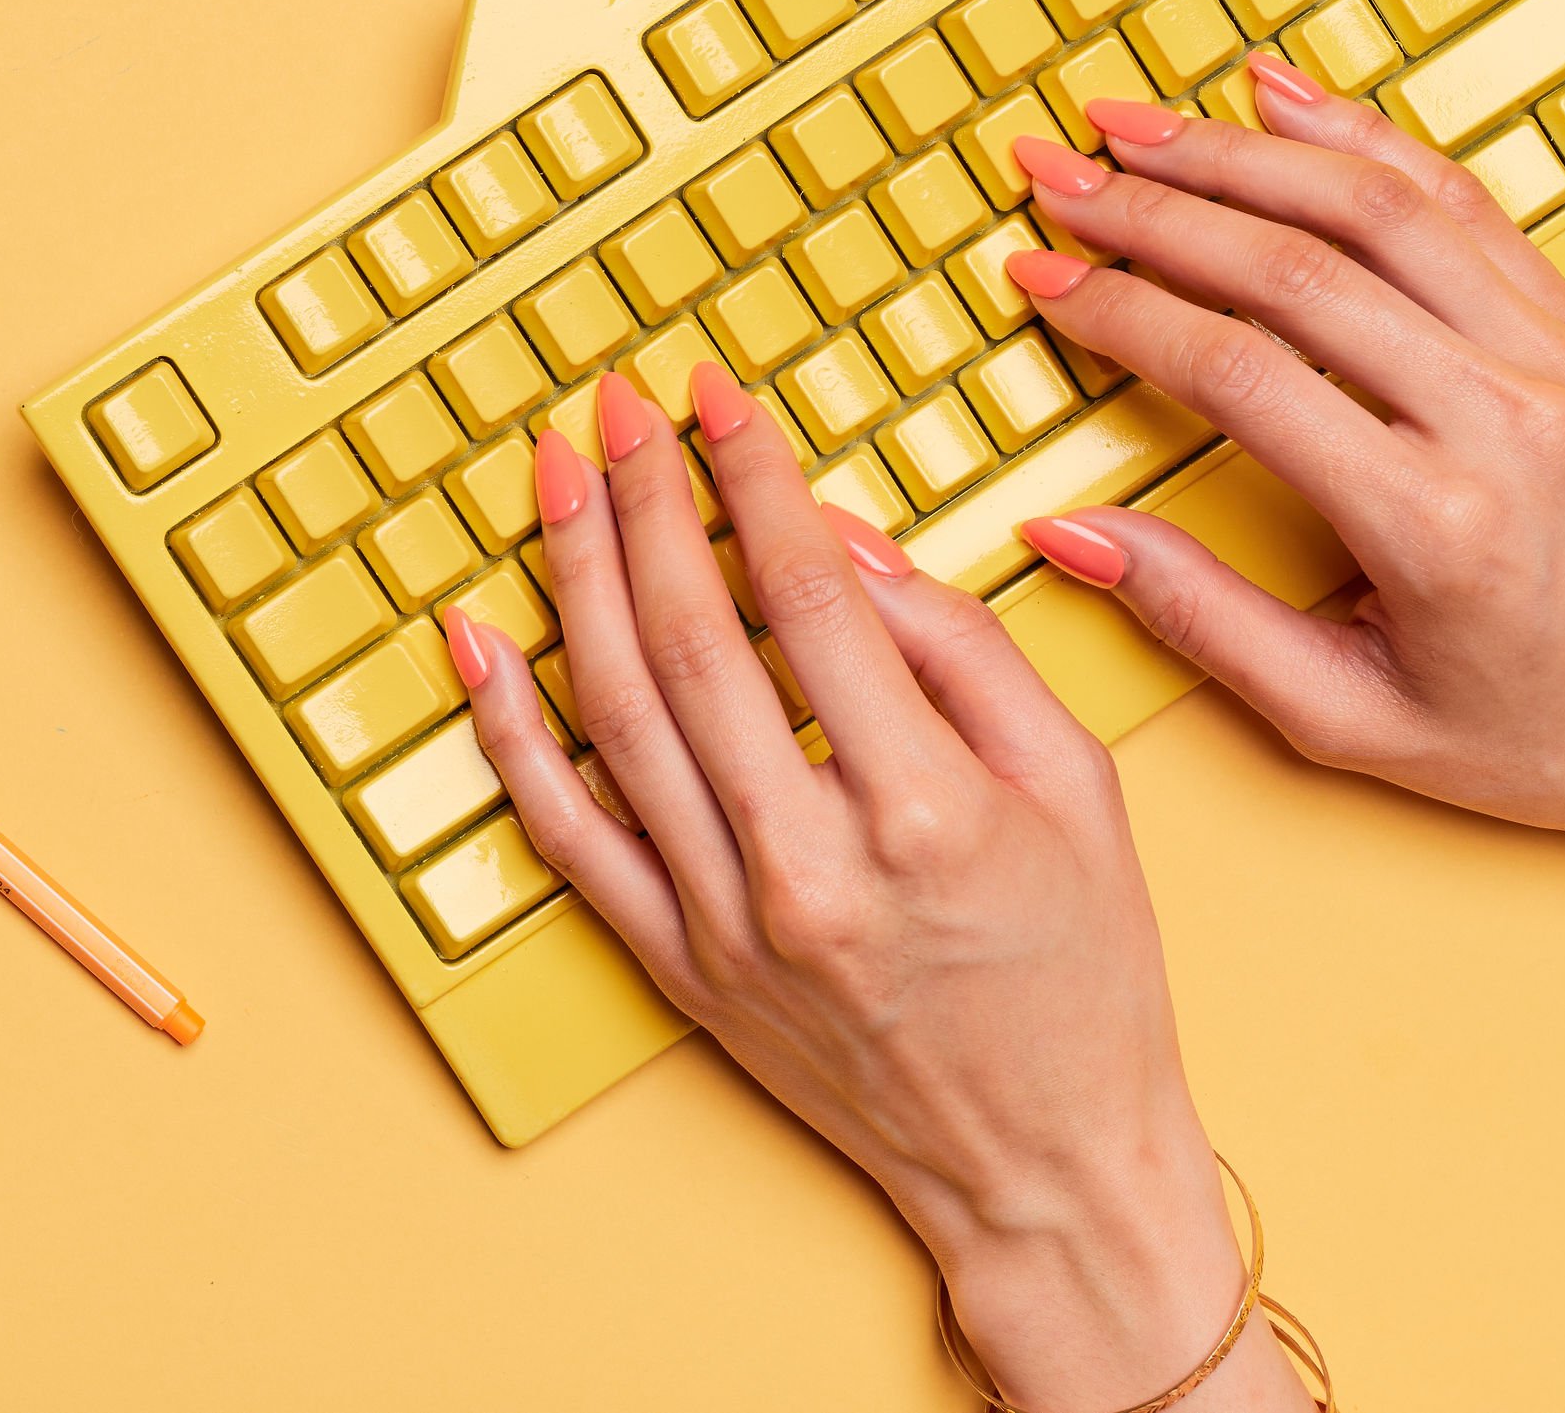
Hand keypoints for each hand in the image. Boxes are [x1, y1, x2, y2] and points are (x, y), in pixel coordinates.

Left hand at [452, 366, 1307, 1411]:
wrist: (1046, 1168)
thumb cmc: (1084, 975)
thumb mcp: (1081, 787)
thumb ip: (962, 650)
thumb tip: (841, 539)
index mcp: (924, 810)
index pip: (807, 595)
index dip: (751, 478)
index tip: (715, 397)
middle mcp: (808, 866)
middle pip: (692, 638)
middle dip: (647, 500)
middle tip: (616, 406)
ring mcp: (727, 923)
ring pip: (616, 715)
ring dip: (576, 578)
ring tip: (557, 477)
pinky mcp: (677, 967)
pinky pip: (565, 834)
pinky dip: (509, 732)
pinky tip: (480, 639)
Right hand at [999, 56, 1564, 919]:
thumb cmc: (1559, 734)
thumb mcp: (1354, 721)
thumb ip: (1200, 620)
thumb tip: (1066, 536)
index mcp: (1434, 521)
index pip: (1238, 373)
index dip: (1119, 310)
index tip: (1040, 277)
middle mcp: (1502, 415)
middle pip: (1291, 264)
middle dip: (1148, 204)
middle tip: (1053, 170)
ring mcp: (1553, 354)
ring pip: (1373, 206)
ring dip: (1237, 150)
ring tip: (1132, 123)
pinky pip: (1457, 200)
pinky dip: (1360, 138)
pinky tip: (1281, 102)